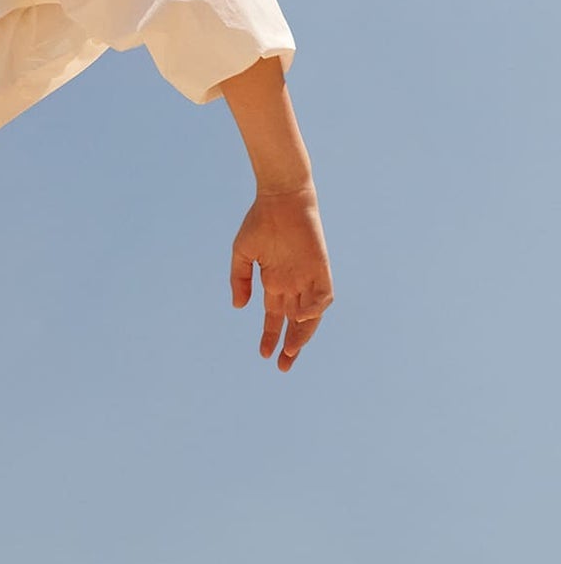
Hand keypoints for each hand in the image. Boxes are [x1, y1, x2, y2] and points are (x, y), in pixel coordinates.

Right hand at [230, 188, 333, 371]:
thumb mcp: (242, 254)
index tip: (264, 355)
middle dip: (291, 345)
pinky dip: (316, 308)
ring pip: (310, 314)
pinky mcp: (320, 267)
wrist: (280, 197)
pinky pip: (323, 294)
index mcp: (274, 282)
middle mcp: (293, 284)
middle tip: (284, 366)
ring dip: (303, 333)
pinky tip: (303, 318)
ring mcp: (307, 277)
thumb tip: (240, 307)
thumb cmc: (259, 222)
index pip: (275, 318)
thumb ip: (240, 280)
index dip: (271, 337)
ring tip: (294, 350)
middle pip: (295, 323)